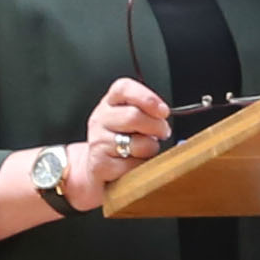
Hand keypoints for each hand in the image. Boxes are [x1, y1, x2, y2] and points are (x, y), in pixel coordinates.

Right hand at [65, 76, 173, 210]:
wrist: (96, 171)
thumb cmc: (121, 144)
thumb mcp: (132, 123)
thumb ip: (146, 113)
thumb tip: (164, 114)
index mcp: (109, 104)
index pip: (124, 89)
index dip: (147, 97)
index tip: (163, 111)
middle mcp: (100, 119)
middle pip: (134, 116)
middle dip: (157, 127)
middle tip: (163, 134)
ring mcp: (98, 142)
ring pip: (138, 143)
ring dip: (150, 150)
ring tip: (145, 152)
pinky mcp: (99, 165)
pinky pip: (133, 166)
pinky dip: (141, 169)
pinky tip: (133, 167)